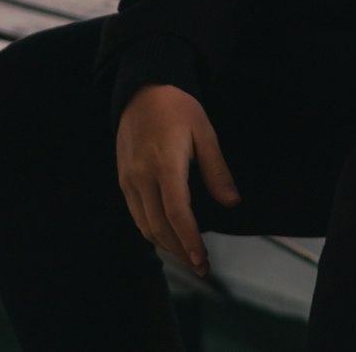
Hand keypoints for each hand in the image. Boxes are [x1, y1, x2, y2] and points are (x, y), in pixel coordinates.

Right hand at [116, 84, 240, 276]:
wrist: (142, 89)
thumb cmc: (178, 107)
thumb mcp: (204, 131)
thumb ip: (216, 169)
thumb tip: (232, 202)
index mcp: (165, 164)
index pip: (177, 213)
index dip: (190, 240)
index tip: (202, 260)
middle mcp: (142, 176)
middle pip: (159, 227)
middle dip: (180, 251)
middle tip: (201, 266)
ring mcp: (129, 180)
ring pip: (145, 225)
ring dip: (166, 245)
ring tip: (187, 256)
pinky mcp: (123, 180)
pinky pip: (137, 214)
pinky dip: (152, 231)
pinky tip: (167, 235)